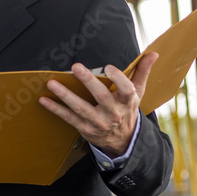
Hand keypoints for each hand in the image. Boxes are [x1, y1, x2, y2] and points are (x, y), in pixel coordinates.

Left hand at [39, 53, 157, 156]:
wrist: (124, 141)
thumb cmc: (127, 109)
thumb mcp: (138, 92)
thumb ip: (142, 72)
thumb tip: (153, 53)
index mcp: (127, 101)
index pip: (126, 90)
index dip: (118, 78)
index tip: (108, 66)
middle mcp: (114, 113)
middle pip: (101, 97)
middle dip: (88, 82)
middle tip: (75, 67)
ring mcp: (99, 122)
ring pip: (81, 108)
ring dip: (65, 95)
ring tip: (52, 83)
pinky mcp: (85, 129)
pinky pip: (69, 118)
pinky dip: (55, 109)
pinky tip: (44, 99)